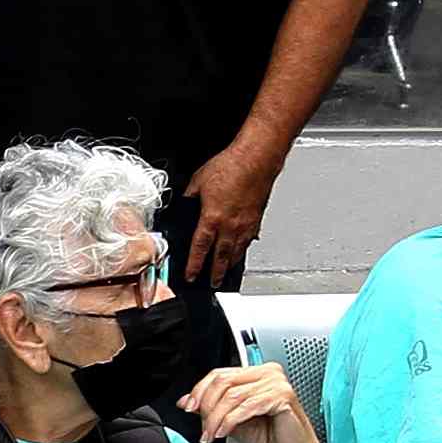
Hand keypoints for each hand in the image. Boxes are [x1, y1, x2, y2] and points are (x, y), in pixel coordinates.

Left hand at [181, 138, 285, 284]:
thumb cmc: (231, 166)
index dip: (194, 265)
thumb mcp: (198, 181)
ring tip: (226, 274)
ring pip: (236, 252)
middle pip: (220, 257)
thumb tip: (184, 202)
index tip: (191, 276)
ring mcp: (245, 224)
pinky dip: (244, 249)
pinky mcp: (257, 219)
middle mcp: (230, 226)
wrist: (257, 158)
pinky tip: (243, 251)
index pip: (200, 249)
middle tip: (212, 284)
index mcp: (212, 218)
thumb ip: (190, 196)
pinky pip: (249, 240)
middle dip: (215, 273)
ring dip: (230, 265)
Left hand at [183, 360, 324, 442]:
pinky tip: (223, 433)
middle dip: (207, 407)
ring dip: (216, 418)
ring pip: (232, 396)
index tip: (188, 407)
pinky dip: (230, 421)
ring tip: (211, 434)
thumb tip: (185, 401)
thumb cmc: (270, 437)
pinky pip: (246, 406)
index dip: (200, 390)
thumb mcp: (232, 420)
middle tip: (203, 427)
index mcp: (256, 373)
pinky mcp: (282, 396)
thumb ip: (211, 408)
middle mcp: (268, 373)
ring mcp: (276, 382)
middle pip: (223, 382)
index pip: (220, 374)